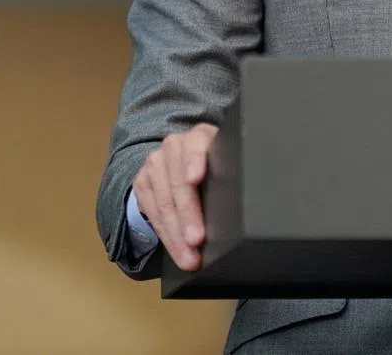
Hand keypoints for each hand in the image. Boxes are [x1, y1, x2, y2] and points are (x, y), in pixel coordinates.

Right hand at [131, 123, 217, 269]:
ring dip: (176, 235)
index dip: (195, 161)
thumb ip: (229, 172)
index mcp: (200, 135)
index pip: (196, 145)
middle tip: (197, 240)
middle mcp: (174, 146)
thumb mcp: (224, 161)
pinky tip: (177, 251)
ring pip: (164, 203)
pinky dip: (167, 237)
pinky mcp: (142, 182)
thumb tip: (249, 199)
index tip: (195, 178)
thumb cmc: (213, 164)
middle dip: (188, 215)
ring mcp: (155, 163)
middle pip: (178, 183)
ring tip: (189, 257)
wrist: (183, 159)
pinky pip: (152, 214)